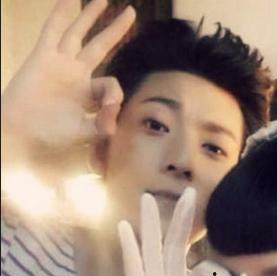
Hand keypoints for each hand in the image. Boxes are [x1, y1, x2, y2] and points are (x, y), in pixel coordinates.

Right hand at [2, 0, 134, 159]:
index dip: (115, 93)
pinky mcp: (43, 56)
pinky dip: (62, 13)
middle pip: (100, 47)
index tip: (110, 108)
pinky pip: (54, 30)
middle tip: (131, 12)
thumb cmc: (51, 136)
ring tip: (105, 0)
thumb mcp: (83, 133)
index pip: (110, 83)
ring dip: (91, 15)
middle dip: (115, 30)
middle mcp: (76, 75)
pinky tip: (71, 0)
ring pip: (78, 33)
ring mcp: (59, 63)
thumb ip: (101, 127)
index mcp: (88, 94)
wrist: (21, 132)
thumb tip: (115, 125)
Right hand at [118, 187, 247, 275]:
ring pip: (153, 248)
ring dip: (150, 223)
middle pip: (177, 242)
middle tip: (190, 191)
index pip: (205, 263)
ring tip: (146, 198)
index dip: (218, 269)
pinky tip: (125, 227)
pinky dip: (129, 247)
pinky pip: (134, 267)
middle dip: (182, 218)